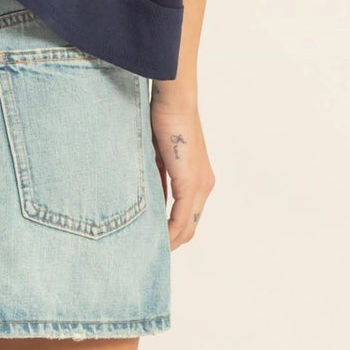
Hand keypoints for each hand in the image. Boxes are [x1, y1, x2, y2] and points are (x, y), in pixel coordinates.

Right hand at [150, 96, 215, 248]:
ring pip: (188, 226)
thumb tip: (144, 194)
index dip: (173, 230)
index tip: (154, 238)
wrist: (175, 99)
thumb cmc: (163, 117)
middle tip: (150, 250)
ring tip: (150, 250)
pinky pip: (181, 217)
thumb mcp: (158, 153)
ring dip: (170, 240)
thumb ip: (156, 175)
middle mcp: (204, 184)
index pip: (189, 214)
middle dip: (172, 241)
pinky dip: (169, 232)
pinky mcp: (190, 182)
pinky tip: (156, 239)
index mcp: (198, 176)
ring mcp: (200, 184)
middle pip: (190, 226)